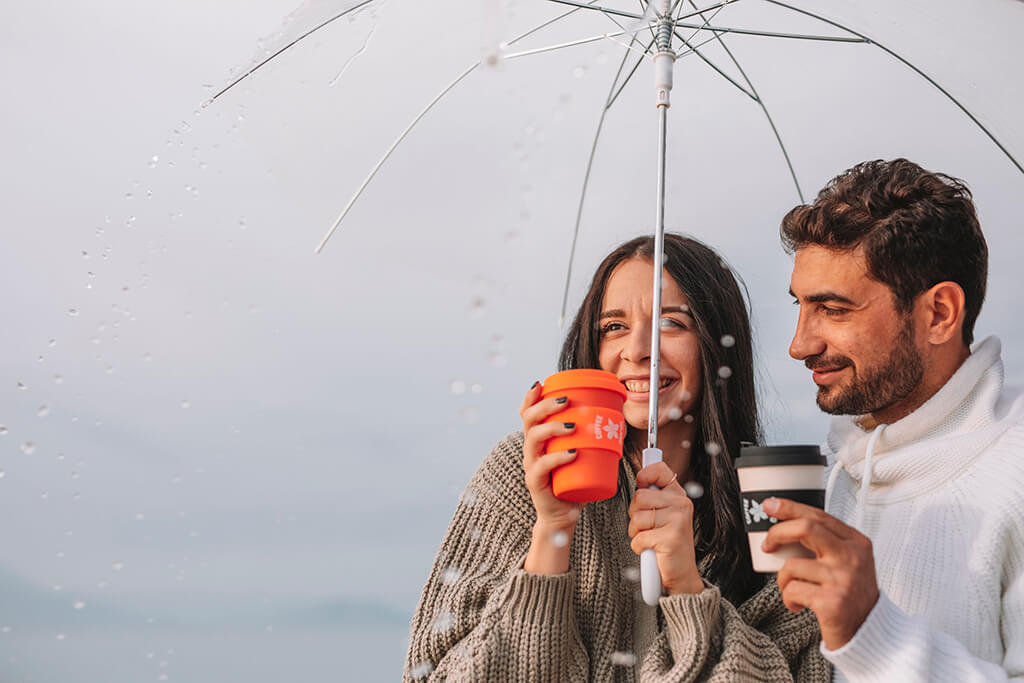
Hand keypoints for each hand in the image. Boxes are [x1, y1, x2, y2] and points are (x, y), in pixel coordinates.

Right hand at [520, 381, 583, 573]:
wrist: (563, 516)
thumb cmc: (573, 483)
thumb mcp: (580, 455)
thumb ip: (592, 438)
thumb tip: (618, 419)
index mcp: (538, 440)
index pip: (527, 414)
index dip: (531, 397)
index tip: (541, 384)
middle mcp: (531, 450)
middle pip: (529, 420)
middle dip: (545, 406)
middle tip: (566, 401)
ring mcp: (532, 466)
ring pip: (533, 439)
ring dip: (552, 427)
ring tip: (572, 425)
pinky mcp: (536, 483)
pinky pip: (542, 467)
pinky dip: (557, 458)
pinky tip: (571, 453)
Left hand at [627, 462, 703, 594]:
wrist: (682, 574)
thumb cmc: (668, 544)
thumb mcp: (664, 515)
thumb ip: (653, 497)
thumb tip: (639, 479)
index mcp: (678, 496)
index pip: (659, 469)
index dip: (644, 476)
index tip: (642, 486)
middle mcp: (681, 504)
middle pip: (639, 496)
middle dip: (635, 514)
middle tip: (648, 526)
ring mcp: (678, 520)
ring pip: (636, 518)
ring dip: (636, 533)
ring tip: (651, 539)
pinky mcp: (671, 537)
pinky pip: (638, 537)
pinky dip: (639, 547)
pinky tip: (653, 550)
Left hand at [763, 497, 878, 649]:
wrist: (869, 632)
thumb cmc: (852, 596)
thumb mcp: (849, 562)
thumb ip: (827, 543)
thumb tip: (787, 525)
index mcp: (857, 543)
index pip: (819, 516)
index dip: (790, 508)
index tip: (770, 505)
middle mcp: (853, 558)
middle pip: (806, 528)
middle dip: (778, 532)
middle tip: (767, 544)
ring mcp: (843, 579)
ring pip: (792, 565)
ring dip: (783, 579)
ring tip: (793, 589)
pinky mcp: (832, 602)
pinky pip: (792, 590)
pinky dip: (788, 598)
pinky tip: (798, 605)